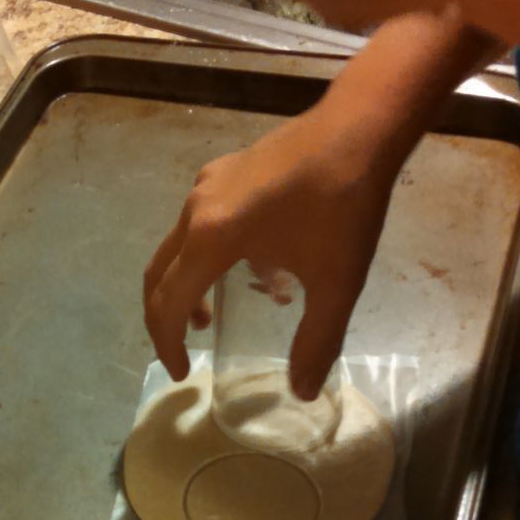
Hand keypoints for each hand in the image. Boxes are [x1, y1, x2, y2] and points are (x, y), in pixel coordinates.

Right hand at [143, 104, 394, 388]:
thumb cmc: (344, 205)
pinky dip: (205, 254)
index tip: (182, 373)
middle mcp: (196, 210)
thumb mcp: (335, 283)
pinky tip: (251, 263)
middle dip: (164, 317)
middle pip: (159, 273)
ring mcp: (208, 184)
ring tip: (211, 312)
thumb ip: (316, 341)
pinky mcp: (225, 170)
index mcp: (210, 239)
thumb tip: (303, 392)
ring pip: (178, 246)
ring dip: (186, 284)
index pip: (167, 303)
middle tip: (183, 349)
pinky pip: (200, 222)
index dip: (167, 344)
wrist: (359, 127)